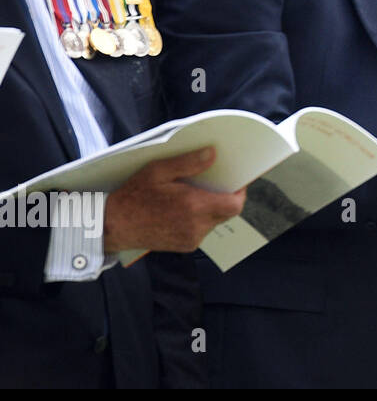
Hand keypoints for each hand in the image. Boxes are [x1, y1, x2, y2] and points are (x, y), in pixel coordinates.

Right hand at [103, 147, 246, 253]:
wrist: (112, 226)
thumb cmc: (132, 197)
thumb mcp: (158, 171)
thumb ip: (188, 163)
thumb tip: (212, 154)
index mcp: (193, 207)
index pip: (234, 204)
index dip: (239, 192)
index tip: (236, 180)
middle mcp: (196, 226)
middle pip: (228, 212)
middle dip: (225, 197)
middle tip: (213, 183)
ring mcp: (191, 239)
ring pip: (216, 221)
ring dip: (211, 208)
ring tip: (193, 196)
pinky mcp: (185, 246)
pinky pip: (203, 229)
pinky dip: (200, 218)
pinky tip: (184, 209)